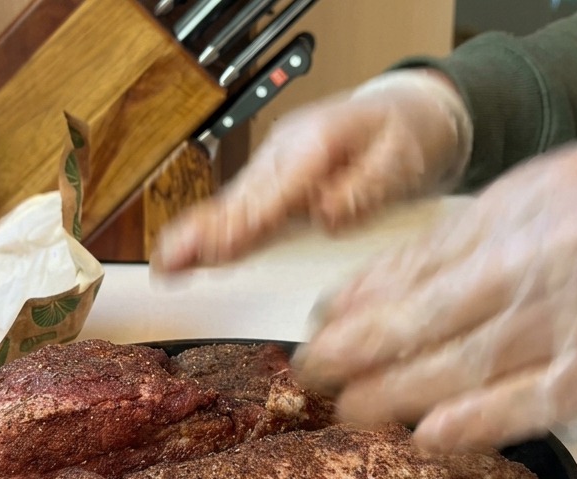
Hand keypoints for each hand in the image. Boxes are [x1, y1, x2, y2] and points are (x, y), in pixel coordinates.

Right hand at [150, 70, 471, 271]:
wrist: (408, 114)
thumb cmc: (406, 135)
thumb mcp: (402, 157)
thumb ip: (369, 187)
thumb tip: (329, 214)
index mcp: (318, 143)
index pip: (278, 190)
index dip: (247, 222)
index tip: (223, 248)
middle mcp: (286, 153)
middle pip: (241, 198)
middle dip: (207, 231)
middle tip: (171, 262)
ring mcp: (274, 168)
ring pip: (234, 204)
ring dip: (200, 235)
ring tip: (168, 265)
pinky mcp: (273, 184)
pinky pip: (241, 210)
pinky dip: (213, 232)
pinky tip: (187, 256)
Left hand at [294, 112, 576, 450]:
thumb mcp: (554, 181)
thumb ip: (476, 228)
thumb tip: (396, 273)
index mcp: (520, 211)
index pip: (415, 263)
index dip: (358, 300)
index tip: (319, 324)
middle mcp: (539, 263)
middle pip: (423, 318)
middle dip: (353, 351)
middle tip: (307, 377)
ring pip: (463, 366)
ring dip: (394, 394)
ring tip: (346, 410)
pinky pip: (534, 402)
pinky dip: (478, 423)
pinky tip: (429, 436)